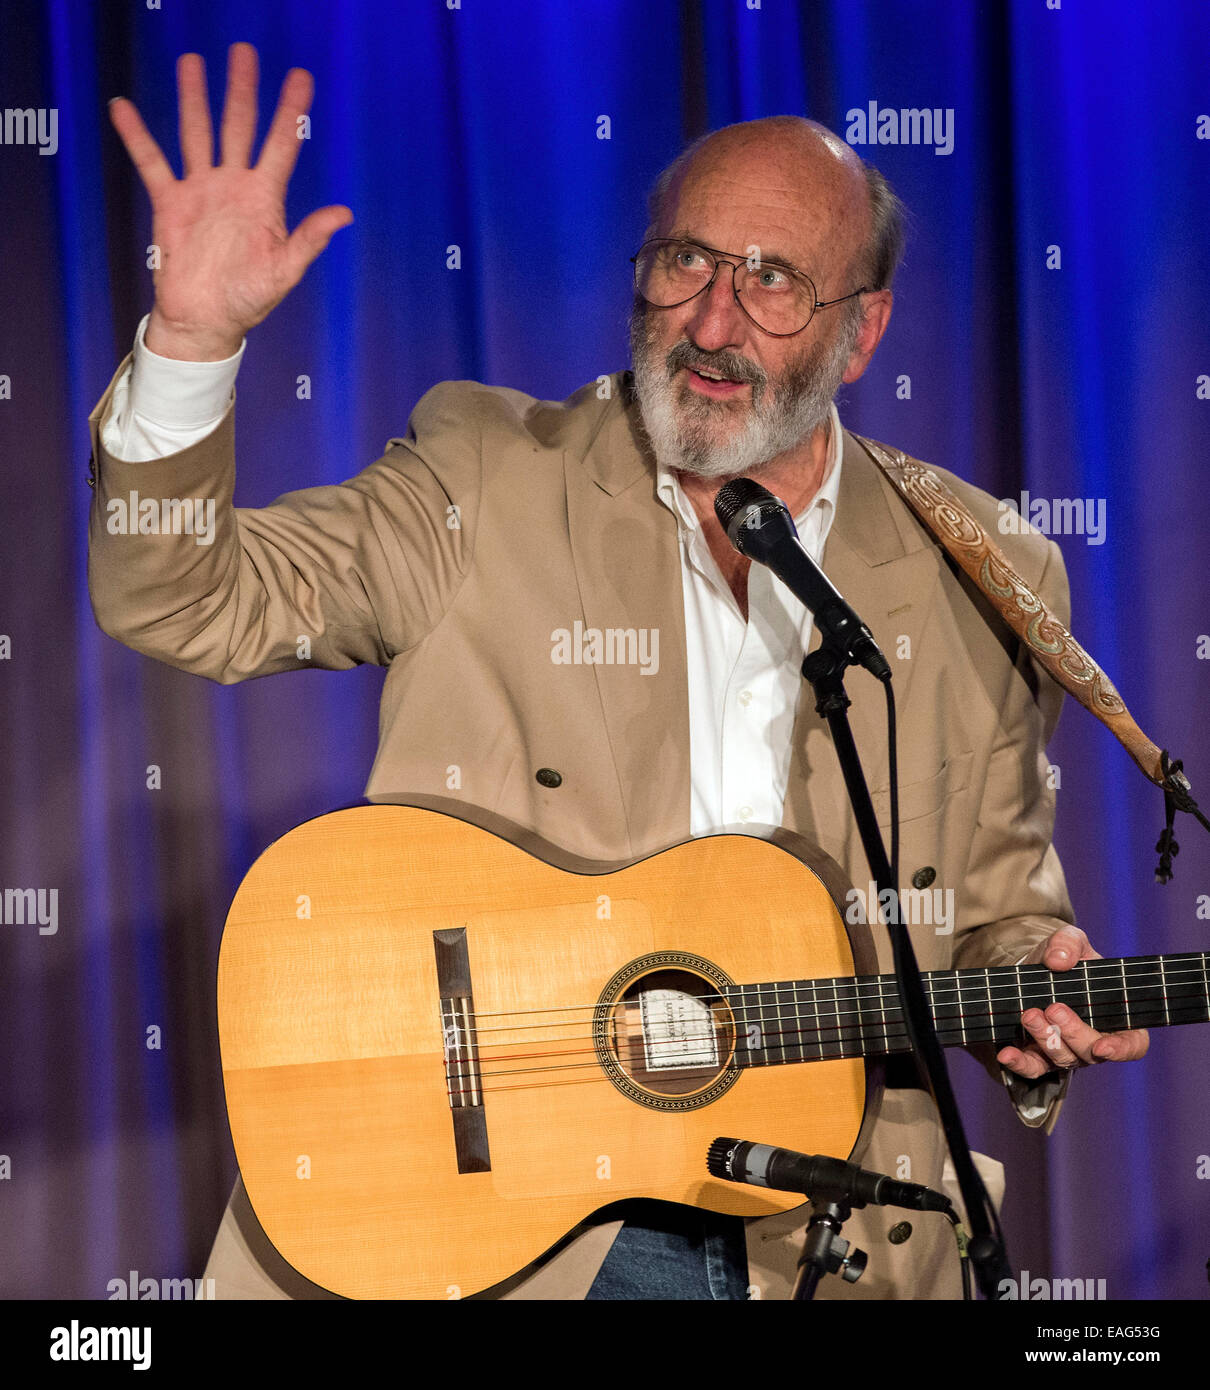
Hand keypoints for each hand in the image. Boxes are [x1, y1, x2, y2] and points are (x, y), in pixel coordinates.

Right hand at [108, 42, 352, 359]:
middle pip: (238, 126)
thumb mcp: (285, 271)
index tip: (300, 77)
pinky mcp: (171, 203)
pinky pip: (152, 163)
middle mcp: (234, 186)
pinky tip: (124, 107)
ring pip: (197, 133)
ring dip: (195, 98)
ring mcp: (202, 191)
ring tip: (192, 62)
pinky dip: (138, 137)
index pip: (281, 145)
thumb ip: (309, 239)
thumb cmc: (249, 300)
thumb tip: (343, 214)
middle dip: (242, 89)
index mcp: (265, 200)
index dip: (291, 111)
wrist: (206, 321)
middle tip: (243, 51)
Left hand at [996, 924, 1149, 1079]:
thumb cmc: (1061, 959)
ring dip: (1045, 1039)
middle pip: (1090, 1052)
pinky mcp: (1037, 1056)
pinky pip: (1031, 1068)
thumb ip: (1069, 943)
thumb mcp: (1069, 941)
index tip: (1104, 1047)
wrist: (1030, 968)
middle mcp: (1093, 1041)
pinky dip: (1019, 1063)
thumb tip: (1059, 959)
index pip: (1132, 1044)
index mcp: (1114, 1017)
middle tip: (1054, 1009)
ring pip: (1062, 1058)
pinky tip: (1006, 1054)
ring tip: (1029, 1015)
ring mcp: (1066, 1052)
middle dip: (1073, 1032)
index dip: (1121, 1049)